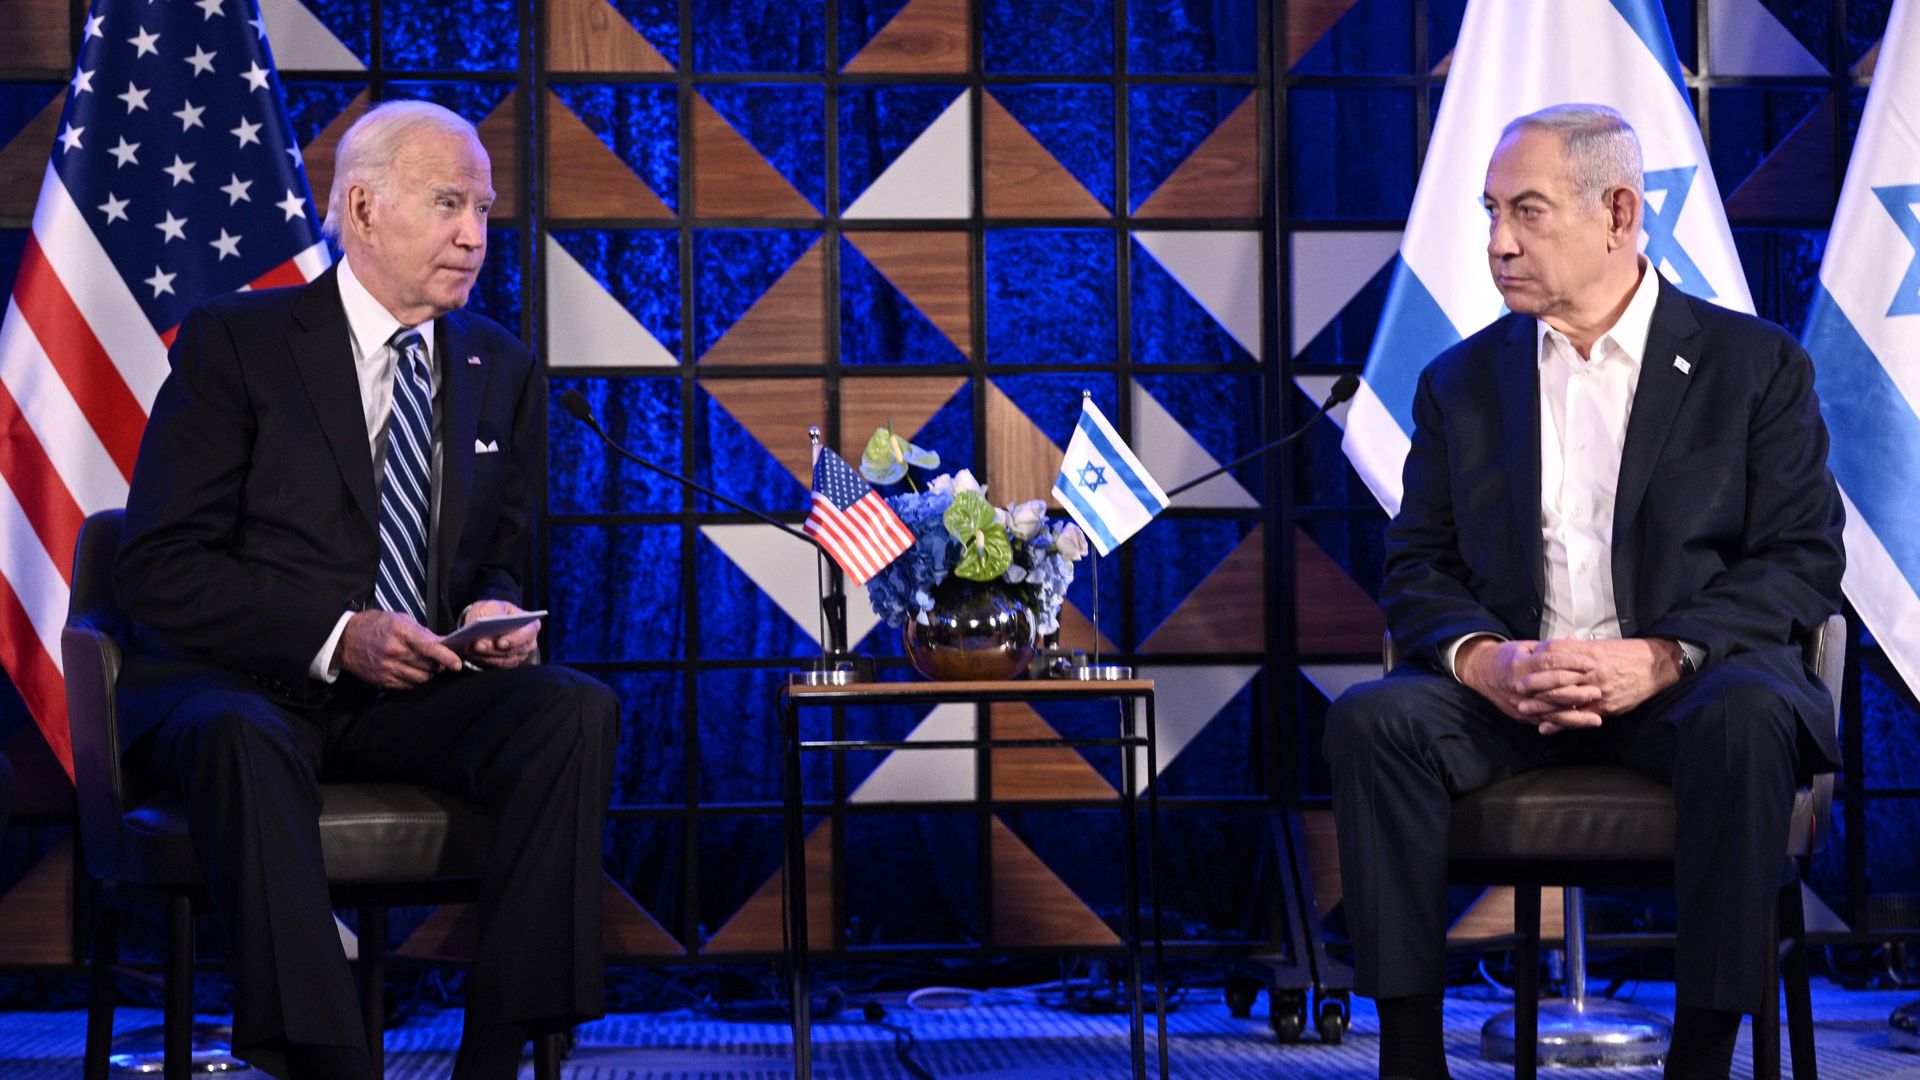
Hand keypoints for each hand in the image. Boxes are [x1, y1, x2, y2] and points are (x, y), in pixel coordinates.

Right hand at [337, 610, 464, 688]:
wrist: (345, 640)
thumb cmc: (374, 625)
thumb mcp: (399, 619)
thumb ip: (422, 632)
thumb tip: (443, 642)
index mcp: (399, 631)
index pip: (429, 647)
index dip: (446, 657)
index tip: (457, 663)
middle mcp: (393, 651)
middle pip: (427, 665)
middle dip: (438, 664)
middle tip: (440, 660)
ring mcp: (387, 668)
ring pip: (420, 678)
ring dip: (428, 674)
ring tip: (425, 666)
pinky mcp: (382, 680)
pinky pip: (407, 685)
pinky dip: (414, 680)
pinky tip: (412, 671)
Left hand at [457, 599, 540, 668]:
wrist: (488, 619)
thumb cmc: (492, 611)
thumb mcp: (489, 607)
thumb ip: (487, 618)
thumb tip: (484, 638)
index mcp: (531, 624)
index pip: (528, 633)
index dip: (514, 639)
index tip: (499, 642)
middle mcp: (529, 641)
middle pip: (514, 650)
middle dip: (493, 649)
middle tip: (478, 645)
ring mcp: (520, 654)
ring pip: (503, 659)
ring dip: (486, 654)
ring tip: (471, 648)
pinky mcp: (509, 662)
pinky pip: (497, 665)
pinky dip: (484, 659)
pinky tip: (472, 653)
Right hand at [1455, 636, 1602, 731]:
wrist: (1482, 673)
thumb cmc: (1508, 657)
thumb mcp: (1525, 646)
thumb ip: (1550, 647)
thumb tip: (1574, 640)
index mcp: (1520, 664)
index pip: (1549, 662)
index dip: (1571, 662)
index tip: (1591, 663)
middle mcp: (1519, 685)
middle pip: (1551, 688)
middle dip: (1576, 691)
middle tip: (1598, 691)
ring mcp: (1520, 703)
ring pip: (1550, 710)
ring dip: (1575, 714)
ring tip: (1596, 716)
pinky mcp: (1522, 715)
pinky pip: (1546, 721)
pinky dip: (1565, 724)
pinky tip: (1581, 724)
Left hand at [1527, 638, 1683, 729]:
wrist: (1654, 666)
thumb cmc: (1625, 654)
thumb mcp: (1600, 646)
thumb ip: (1577, 647)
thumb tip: (1557, 643)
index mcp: (1588, 654)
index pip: (1557, 656)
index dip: (1538, 660)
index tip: (1522, 664)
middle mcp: (1591, 672)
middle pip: (1556, 678)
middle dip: (1535, 684)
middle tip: (1516, 688)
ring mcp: (1598, 691)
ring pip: (1565, 699)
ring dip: (1542, 705)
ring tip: (1523, 708)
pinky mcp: (1605, 707)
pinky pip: (1579, 716)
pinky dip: (1561, 722)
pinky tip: (1545, 727)